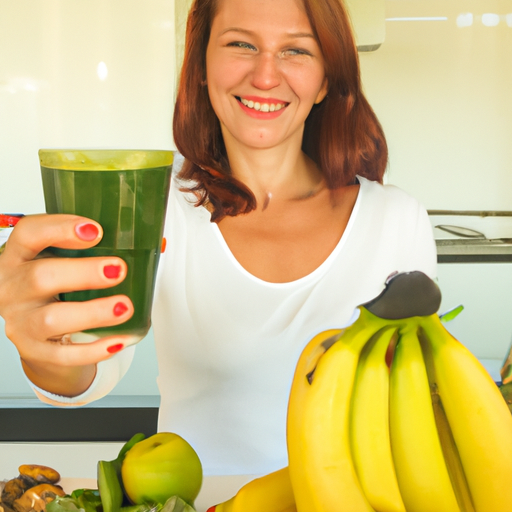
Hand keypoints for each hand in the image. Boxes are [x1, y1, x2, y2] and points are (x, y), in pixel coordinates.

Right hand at [0, 214, 133, 395]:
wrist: (41, 334)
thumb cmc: (59, 288)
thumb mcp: (66, 263)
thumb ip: (98, 249)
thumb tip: (157, 244)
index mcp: (20, 256)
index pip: (29, 233)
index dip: (59, 229)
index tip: (95, 231)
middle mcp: (13, 287)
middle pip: (40, 277)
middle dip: (83, 273)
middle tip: (118, 270)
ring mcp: (21, 322)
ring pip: (51, 319)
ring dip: (92, 312)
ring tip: (124, 307)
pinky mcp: (35, 351)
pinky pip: (63, 355)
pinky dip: (94, 350)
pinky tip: (118, 341)